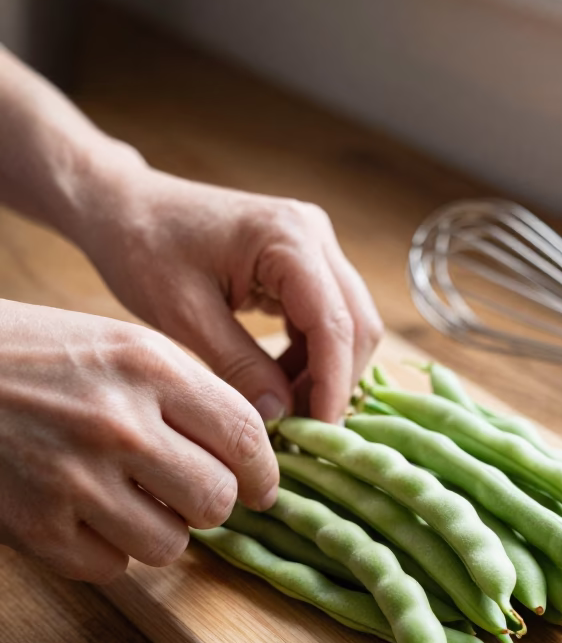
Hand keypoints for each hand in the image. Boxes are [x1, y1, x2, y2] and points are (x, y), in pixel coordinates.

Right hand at [0, 301, 279, 581]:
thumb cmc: (36, 356)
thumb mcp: (118, 345)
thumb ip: (187, 393)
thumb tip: (250, 453)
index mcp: (148, 367)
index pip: (244, 436)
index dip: (263, 472)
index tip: (261, 487)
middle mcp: (119, 423)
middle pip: (216, 500)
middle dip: (212, 504)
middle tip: (189, 494)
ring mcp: (74, 480)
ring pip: (168, 545)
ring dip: (160, 532)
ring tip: (130, 502)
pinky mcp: (36, 528)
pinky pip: (111, 568)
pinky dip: (107, 552)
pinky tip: (84, 515)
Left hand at [78, 166, 383, 422]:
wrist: (124, 208)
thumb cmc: (143, 250)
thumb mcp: (185, 315)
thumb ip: (239, 366)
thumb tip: (280, 417)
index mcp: (288, 238)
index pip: (334, 324)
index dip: (332, 385)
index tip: (318, 435)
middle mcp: (314, 234)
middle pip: (356, 324)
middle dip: (335, 382)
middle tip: (301, 431)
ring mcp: (314, 245)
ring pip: (348, 324)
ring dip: (325, 372)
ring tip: (286, 413)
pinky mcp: (304, 261)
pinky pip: (326, 318)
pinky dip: (311, 356)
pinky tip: (279, 384)